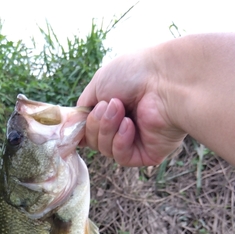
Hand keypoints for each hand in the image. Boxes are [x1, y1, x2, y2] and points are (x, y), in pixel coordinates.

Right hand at [77, 50, 186, 165]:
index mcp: (113, 109)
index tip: (73, 124)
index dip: (80, 128)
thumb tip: (72, 127)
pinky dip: (120, 141)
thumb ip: (83, 108)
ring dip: (107, 129)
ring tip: (120, 109)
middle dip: (95, 124)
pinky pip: (121, 157)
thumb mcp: (98, 84)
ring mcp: (135, 141)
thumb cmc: (135, 73)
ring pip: (104, 149)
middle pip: (92, 140)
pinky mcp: (146, 154)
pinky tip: (129, 125)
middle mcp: (123, 125)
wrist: (165, 79)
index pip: (87, 128)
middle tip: (108, 106)